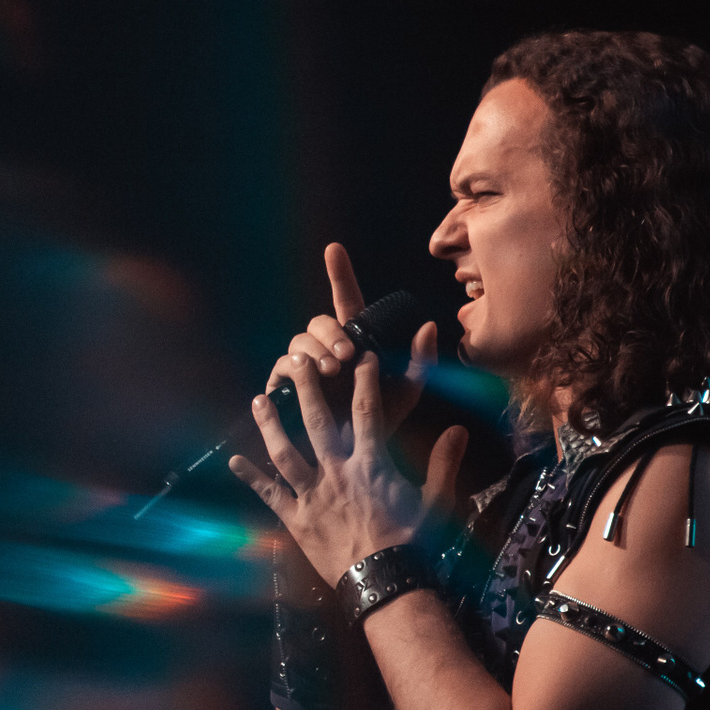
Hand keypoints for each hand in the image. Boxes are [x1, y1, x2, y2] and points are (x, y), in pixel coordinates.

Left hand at [230, 348, 471, 585]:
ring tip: (259, 399)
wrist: (385, 581)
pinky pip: (269, 496)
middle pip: (316, 422)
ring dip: (270, 424)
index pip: (367, 412)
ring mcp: (312, 496)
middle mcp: (337, 473)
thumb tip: (458, 430)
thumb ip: (444, 463)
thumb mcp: (436, 501)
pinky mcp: (296, 520)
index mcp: (371, 465)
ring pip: (285, 453)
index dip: (365, 382)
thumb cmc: (412, 543)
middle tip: (296, 361)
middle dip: (307, 388)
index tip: (362, 358)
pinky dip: (251, 478)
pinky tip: (233, 460)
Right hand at [267, 243, 441, 435]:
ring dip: (315, 350)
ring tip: (330, 370)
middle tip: (347, 355)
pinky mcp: (286, 387)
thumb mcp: (406, 392)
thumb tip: (429, 326)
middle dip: (331, 333)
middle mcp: (327, 349)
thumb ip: (420, 361)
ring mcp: (304, 367)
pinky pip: (280, 368)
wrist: (353, 459)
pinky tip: (301, 376)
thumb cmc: (379, 422)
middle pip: (319, 322)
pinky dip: (289, 369)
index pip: (346, 300)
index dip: (339, 273)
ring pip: (299, 342)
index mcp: (355, 342)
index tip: (334, 250)